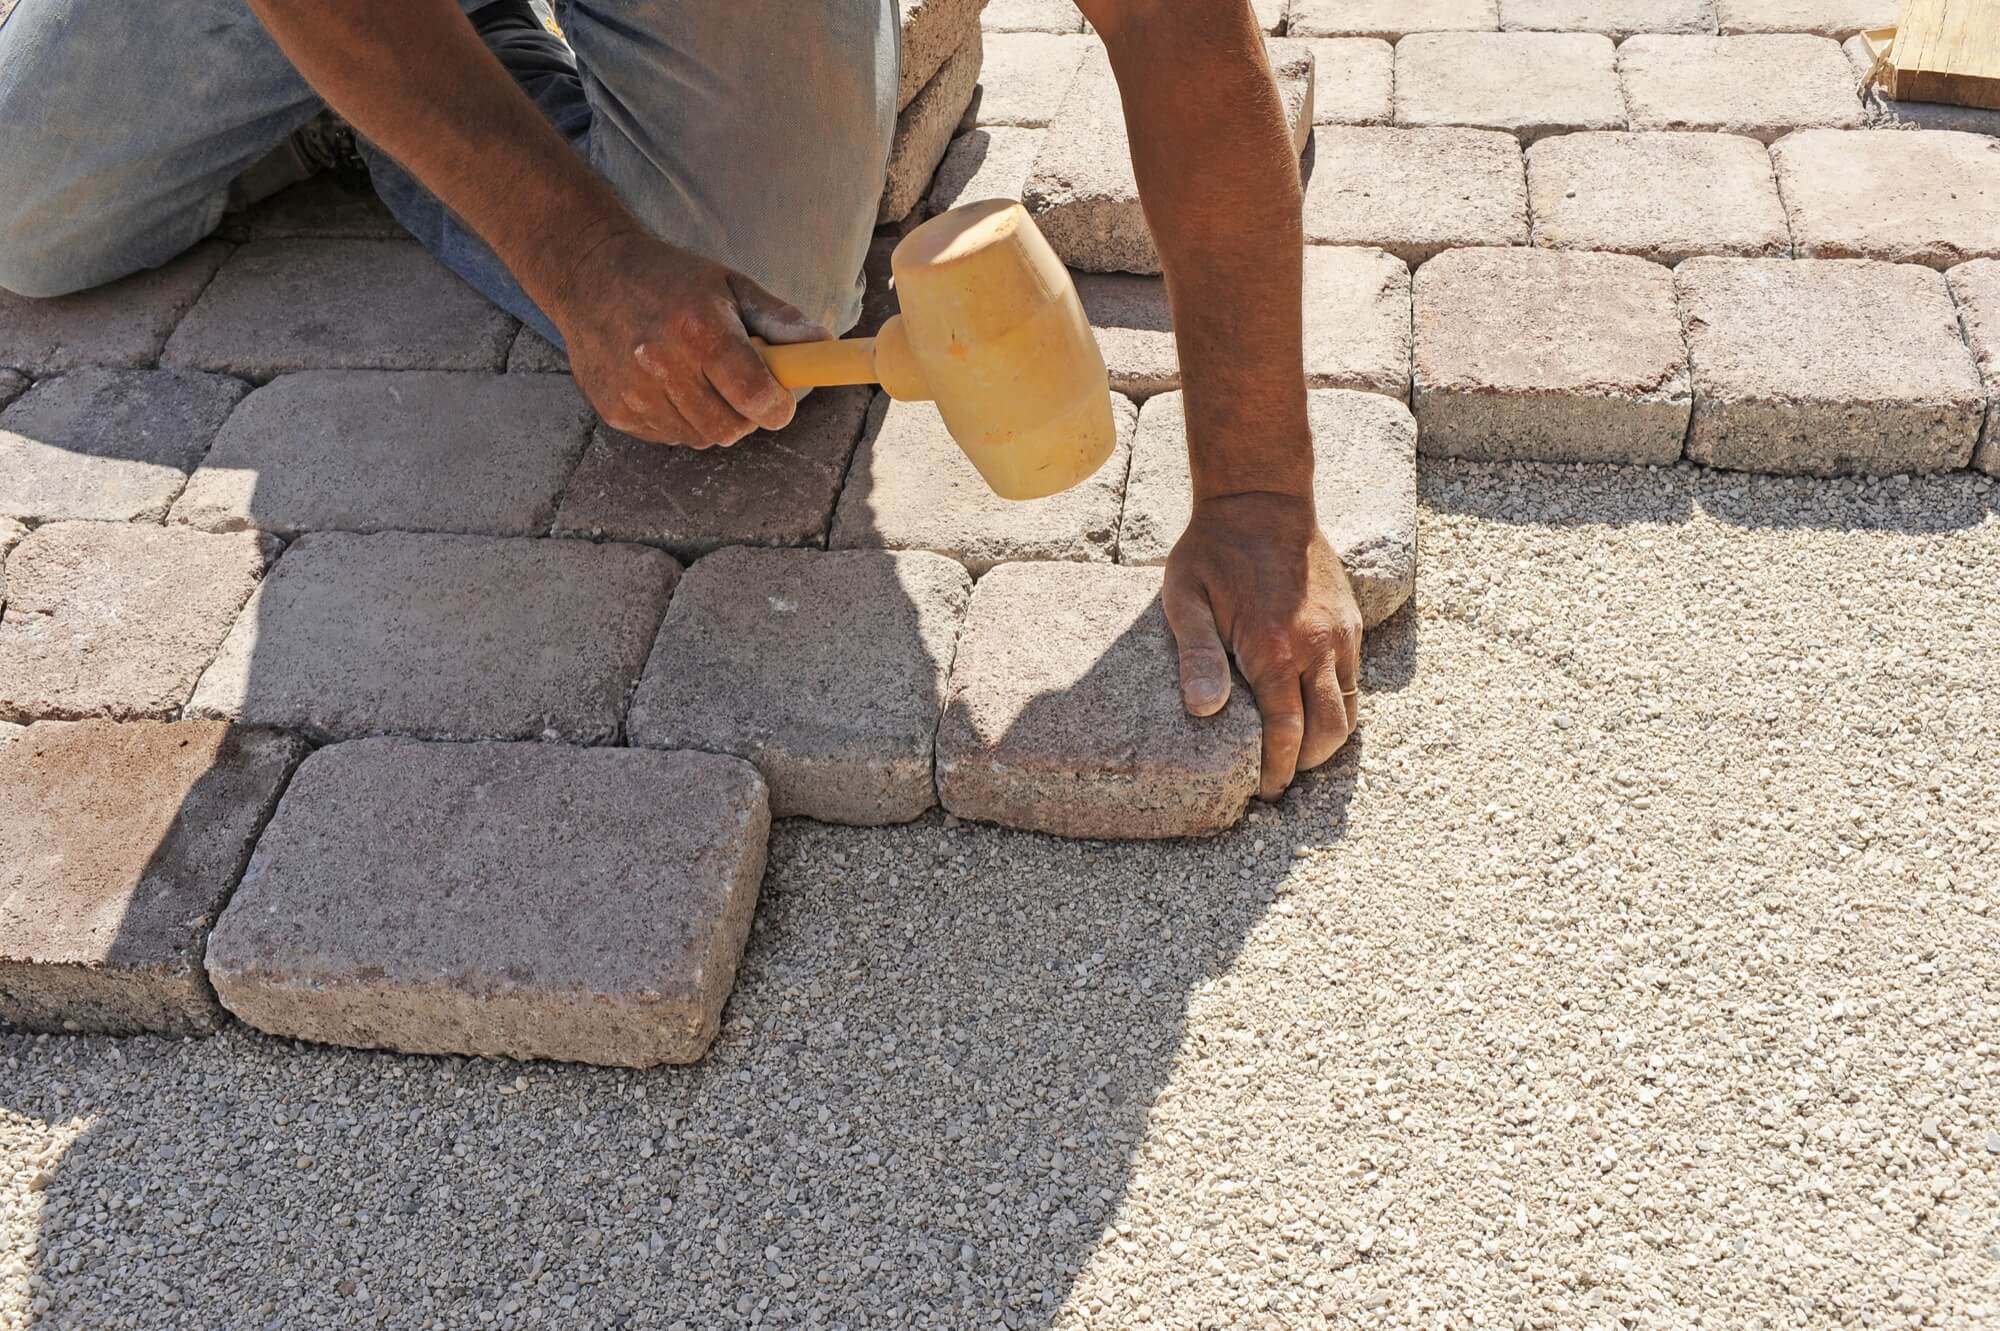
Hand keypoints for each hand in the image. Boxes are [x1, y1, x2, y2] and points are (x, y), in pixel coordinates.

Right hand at [548, 227, 830, 447]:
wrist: (591, 275)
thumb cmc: (673, 280)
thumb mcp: (732, 287)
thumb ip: (782, 321)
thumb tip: (826, 346)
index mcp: (700, 330)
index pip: (755, 397)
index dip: (777, 407)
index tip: (779, 401)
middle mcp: (662, 364)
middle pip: (730, 428)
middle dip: (746, 415)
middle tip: (739, 387)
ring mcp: (634, 391)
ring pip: (700, 437)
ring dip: (712, 418)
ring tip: (700, 379)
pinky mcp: (615, 409)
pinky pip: (668, 436)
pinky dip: (680, 420)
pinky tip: (668, 385)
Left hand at [1163, 492, 1362, 800]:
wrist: (1262, 497)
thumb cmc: (1213, 550)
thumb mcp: (1185, 599)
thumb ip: (1196, 657)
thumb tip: (1204, 712)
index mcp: (1274, 648)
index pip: (1287, 732)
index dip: (1278, 769)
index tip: (1266, 791)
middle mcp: (1316, 646)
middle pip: (1329, 732)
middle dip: (1307, 765)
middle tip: (1280, 778)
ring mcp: (1339, 634)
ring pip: (1350, 709)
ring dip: (1327, 739)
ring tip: (1297, 752)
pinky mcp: (1350, 622)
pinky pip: (1354, 679)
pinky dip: (1338, 705)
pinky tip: (1310, 710)